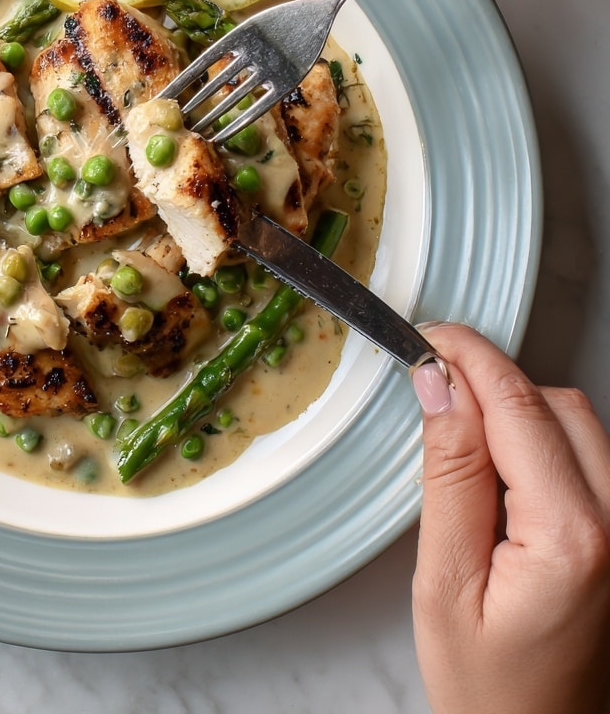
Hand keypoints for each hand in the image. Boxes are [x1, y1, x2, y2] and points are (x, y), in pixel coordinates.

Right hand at [410, 323, 609, 713]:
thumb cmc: (491, 687)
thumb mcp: (444, 580)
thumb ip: (448, 473)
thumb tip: (439, 386)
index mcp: (572, 536)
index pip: (517, 405)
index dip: (468, 357)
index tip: (426, 337)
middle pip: (556, 403)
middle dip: (492, 381)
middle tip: (432, 383)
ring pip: (578, 421)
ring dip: (517, 409)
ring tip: (460, 436)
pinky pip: (590, 455)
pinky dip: (540, 439)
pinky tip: (500, 468)